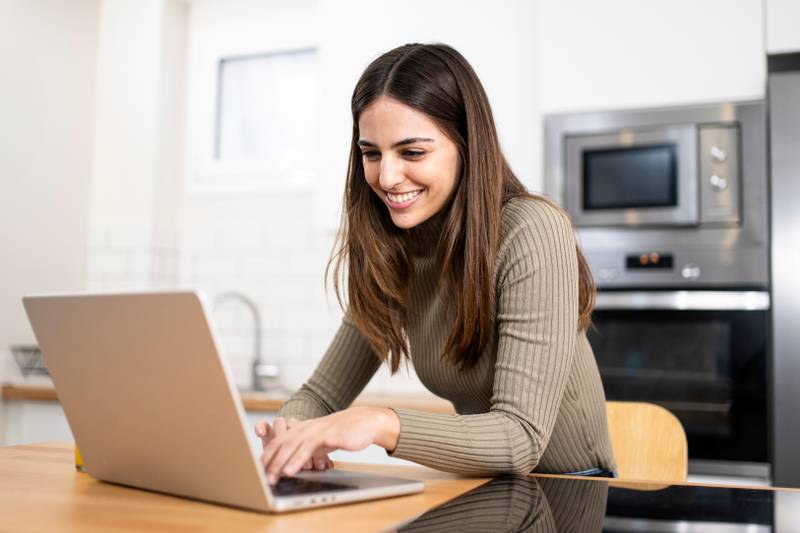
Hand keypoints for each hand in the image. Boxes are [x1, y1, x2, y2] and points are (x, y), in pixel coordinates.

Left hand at [260, 406, 399, 484]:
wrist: (366, 422)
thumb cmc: (342, 433)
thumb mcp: (320, 441)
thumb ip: (305, 449)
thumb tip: (290, 465)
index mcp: (301, 429)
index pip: (278, 442)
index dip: (266, 456)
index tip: (257, 471)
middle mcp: (305, 428)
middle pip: (280, 444)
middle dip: (268, 462)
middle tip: (259, 478)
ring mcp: (316, 430)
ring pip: (291, 446)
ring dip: (279, 463)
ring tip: (271, 478)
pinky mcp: (327, 435)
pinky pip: (309, 448)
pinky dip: (298, 460)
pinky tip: (291, 471)